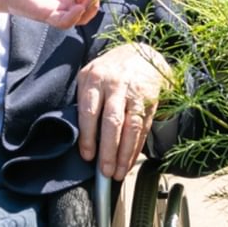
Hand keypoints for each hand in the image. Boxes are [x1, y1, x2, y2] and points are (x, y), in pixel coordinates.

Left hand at [76, 43, 170, 179]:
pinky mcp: (150, 102)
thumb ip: (84, 99)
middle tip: (105, 171)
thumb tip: (77, 135)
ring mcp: (135, 93)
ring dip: (125, 154)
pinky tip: (130, 161)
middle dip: (108, 150)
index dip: (88, 137)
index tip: (88, 156)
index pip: (89, 111)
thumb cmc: (109, 70)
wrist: (142, 54)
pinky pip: (143, 128)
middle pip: (112, 122)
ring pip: (131, 128)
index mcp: (94, 78)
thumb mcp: (90, 75)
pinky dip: (136, 148)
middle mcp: (115, 85)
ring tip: (119, 172)